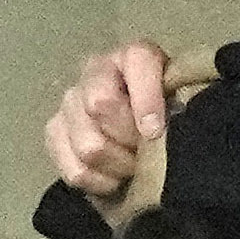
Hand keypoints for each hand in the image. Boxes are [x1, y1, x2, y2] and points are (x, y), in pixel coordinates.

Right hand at [46, 40, 171, 197]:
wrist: (145, 138)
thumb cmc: (169, 115)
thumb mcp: (184, 102)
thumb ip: (183, 101)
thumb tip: (162, 128)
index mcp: (133, 56)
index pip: (136, 62)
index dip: (146, 99)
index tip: (154, 131)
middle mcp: (94, 71)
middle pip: (101, 104)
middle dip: (130, 138)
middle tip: (147, 151)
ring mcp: (70, 102)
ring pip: (89, 145)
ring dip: (118, 165)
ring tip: (134, 166)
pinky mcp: (54, 133)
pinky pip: (74, 169)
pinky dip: (98, 182)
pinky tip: (114, 179)